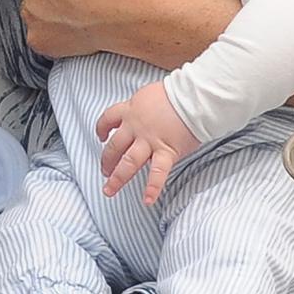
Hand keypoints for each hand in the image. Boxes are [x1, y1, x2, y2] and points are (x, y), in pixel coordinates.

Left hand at [96, 81, 199, 205]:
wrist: (192, 96)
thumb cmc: (176, 92)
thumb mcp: (149, 94)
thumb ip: (141, 107)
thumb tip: (141, 114)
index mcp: (131, 109)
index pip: (109, 118)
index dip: (102, 128)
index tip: (101, 136)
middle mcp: (136, 126)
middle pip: (115, 146)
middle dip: (107, 160)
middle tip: (105, 171)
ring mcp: (150, 141)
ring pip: (128, 162)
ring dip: (117, 178)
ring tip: (109, 189)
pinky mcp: (166, 151)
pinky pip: (157, 173)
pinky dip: (152, 188)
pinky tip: (147, 200)